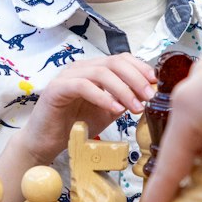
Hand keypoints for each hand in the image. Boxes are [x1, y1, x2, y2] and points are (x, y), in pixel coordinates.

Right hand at [12, 53, 155, 168]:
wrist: (46, 142)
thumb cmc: (74, 126)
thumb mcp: (106, 112)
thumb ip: (123, 100)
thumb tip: (146, 94)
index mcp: (93, 70)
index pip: (121, 59)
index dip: (140, 68)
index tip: (155, 83)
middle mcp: (81, 68)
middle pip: (114, 62)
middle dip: (136, 78)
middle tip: (149, 96)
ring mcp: (67, 76)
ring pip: (101, 72)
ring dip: (123, 89)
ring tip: (135, 107)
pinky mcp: (57, 89)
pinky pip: (83, 86)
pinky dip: (102, 96)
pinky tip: (115, 109)